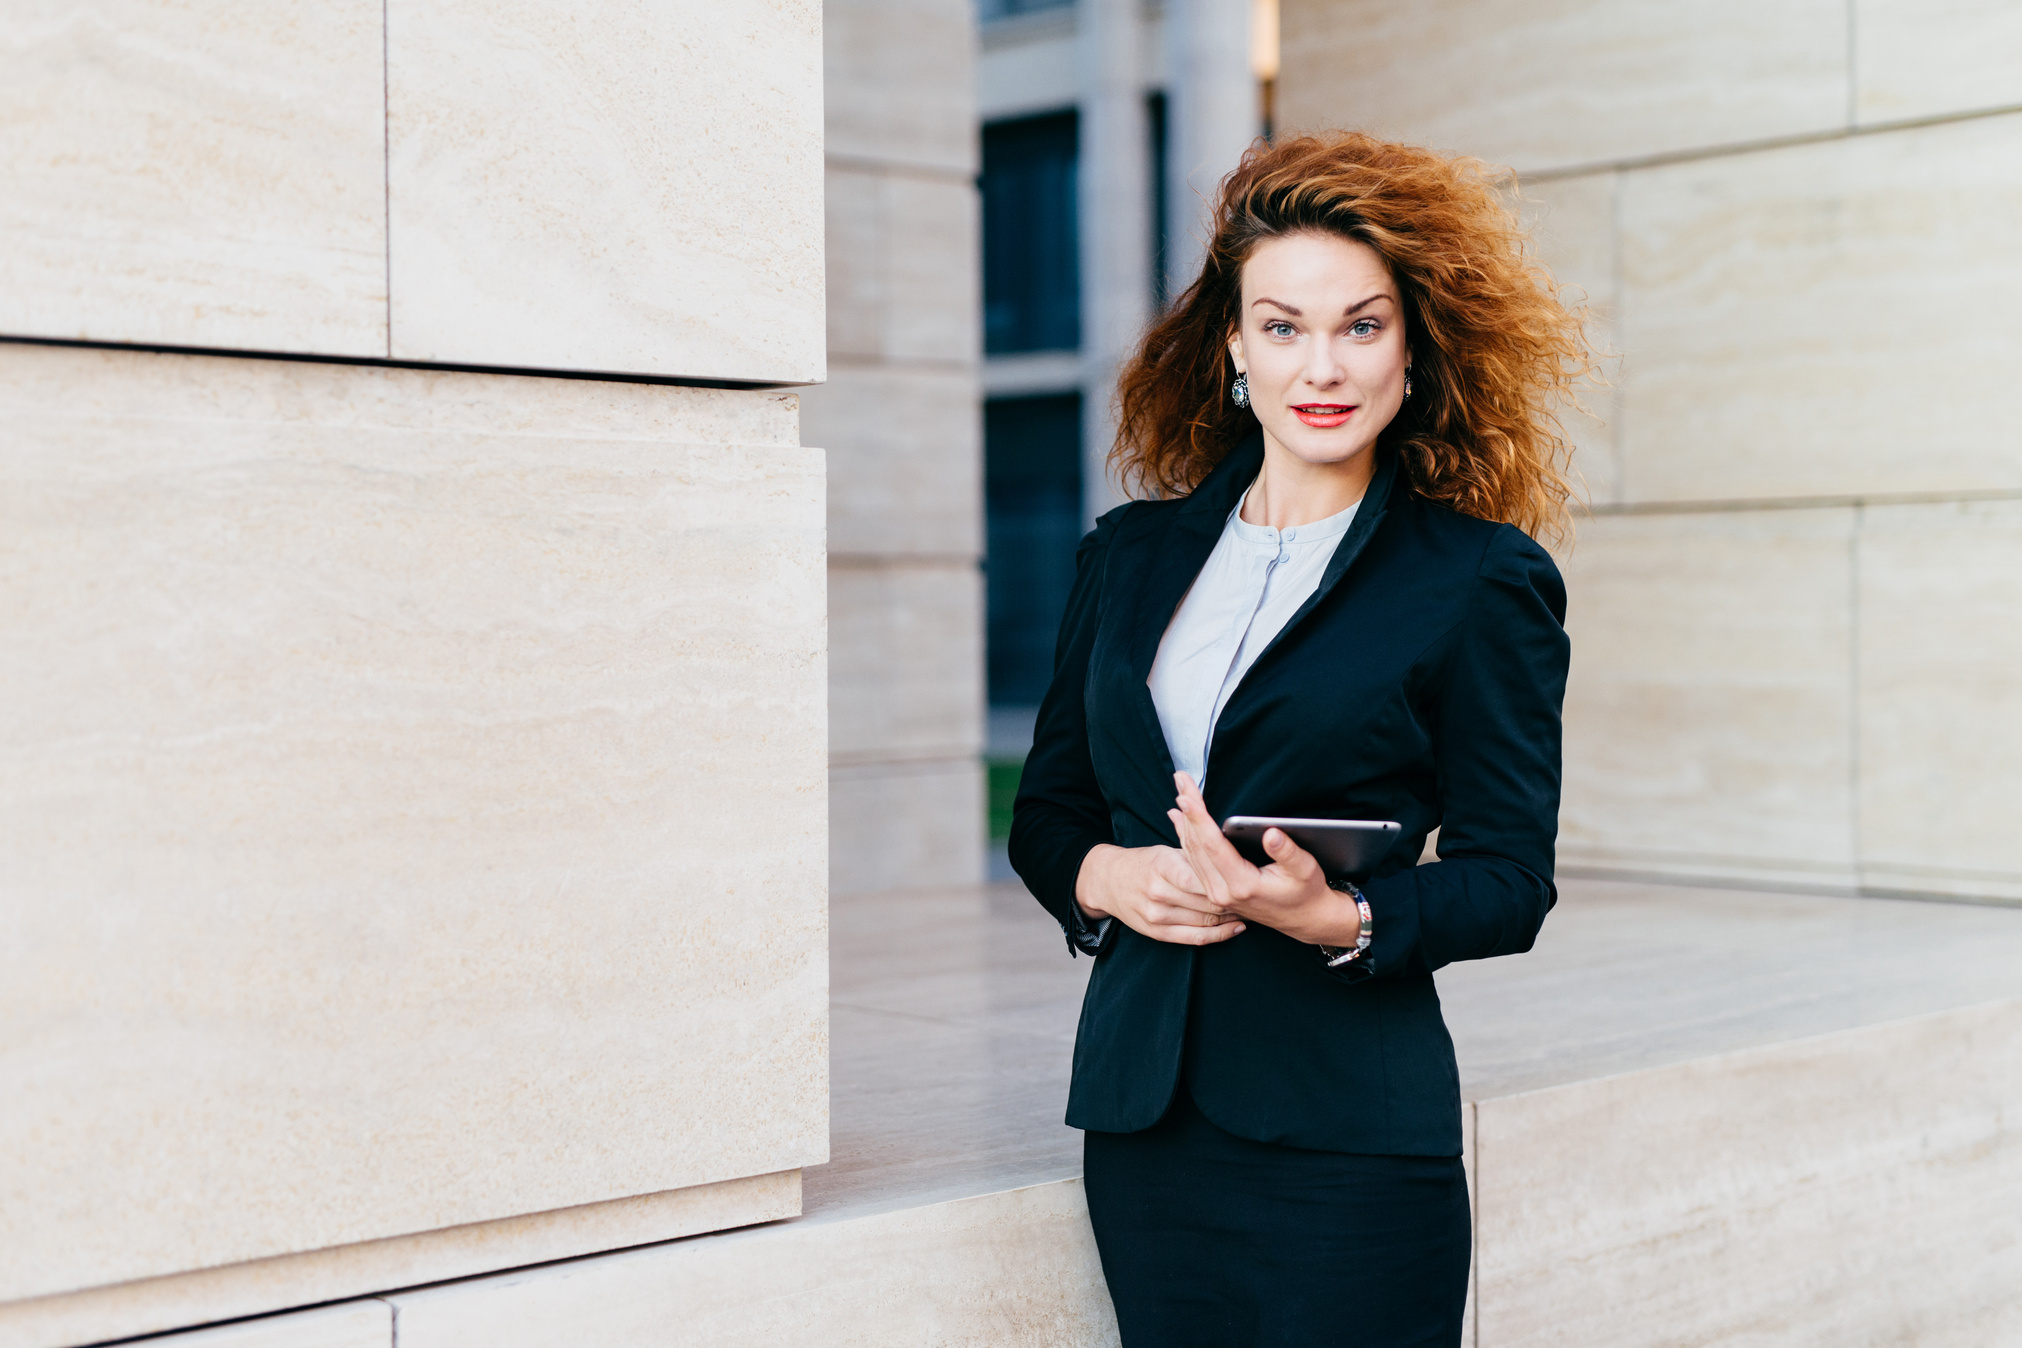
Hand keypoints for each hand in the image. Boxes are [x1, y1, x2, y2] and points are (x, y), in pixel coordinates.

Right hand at [1074, 841, 1245, 945]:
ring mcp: (1156, 915)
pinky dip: (1219, 935)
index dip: (1230, 881)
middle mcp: (1159, 892)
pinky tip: (1235, 928)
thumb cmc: (1144, 863)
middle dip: (1235, 900)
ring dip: (1231, 917)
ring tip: (1249, 909)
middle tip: (1256, 895)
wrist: (1107, 882)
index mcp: (1163, 865)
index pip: (1204, 877)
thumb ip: (1197, 855)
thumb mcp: (1167, 850)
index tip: (1249, 878)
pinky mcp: (1156, 933)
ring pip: (1205, 921)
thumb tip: (1232, 850)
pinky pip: (1195, 938)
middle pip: (1208, 901)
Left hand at [1166, 773, 1362, 947]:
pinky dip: (1185, 836)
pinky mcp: (1215, 890)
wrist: (1303, 920)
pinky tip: (1179, 819)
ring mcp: (1216, 893)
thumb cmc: (1306, 892)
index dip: (1198, 819)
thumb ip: (1287, 852)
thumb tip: (1271, 833)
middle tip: (1180, 780)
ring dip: (1184, 820)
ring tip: (1179, 792)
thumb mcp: (1305, 870)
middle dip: (1188, 810)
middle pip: (1197, 845)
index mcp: (1242, 885)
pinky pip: (1194, 860)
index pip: (1213, 846)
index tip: (1186, 797)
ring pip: (1191, 852)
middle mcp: (1222, 891)